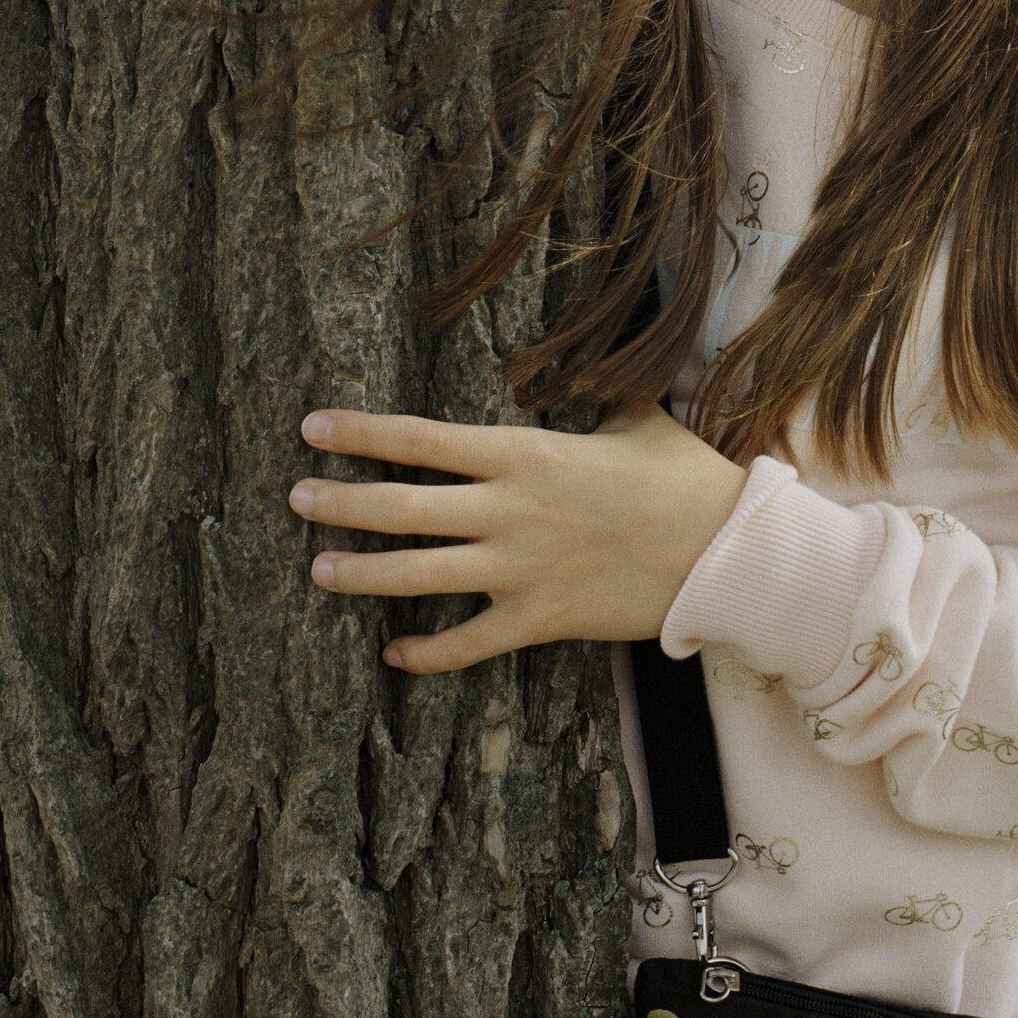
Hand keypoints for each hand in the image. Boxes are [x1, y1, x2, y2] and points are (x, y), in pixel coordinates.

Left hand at [290, 402, 747, 673]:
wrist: (722, 550)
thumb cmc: (683, 476)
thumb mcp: (637, 419)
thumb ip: (599, 398)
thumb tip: (593, 364)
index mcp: (528, 454)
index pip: (425, 438)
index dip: (363, 432)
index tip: (313, 427)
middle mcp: (510, 511)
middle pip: (403, 508)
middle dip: (341, 502)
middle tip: (295, 498)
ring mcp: (518, 569)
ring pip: (416, 576)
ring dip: (360, 574)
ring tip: (318, 570)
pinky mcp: (537, 620)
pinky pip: (465, 644)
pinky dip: (424, 653)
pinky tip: (395, 653)